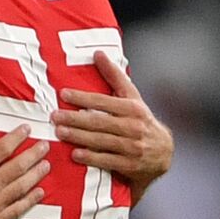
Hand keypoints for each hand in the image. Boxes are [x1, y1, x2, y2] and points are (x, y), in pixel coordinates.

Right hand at [0, 111, 49, 218]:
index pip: (2, 149)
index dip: (17, 137)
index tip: (27, 129)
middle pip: (18, 167)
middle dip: (34, 154)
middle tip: (45, 146)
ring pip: (21, 187)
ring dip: (36, 175)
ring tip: (46, 165)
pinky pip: (17, 210)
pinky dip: (30, 200)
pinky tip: (38, 193)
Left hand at [51, 50, 172, 203]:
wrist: (164, 152)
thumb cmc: (141, 121)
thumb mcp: (132, 97)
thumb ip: (115, 77)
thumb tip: (98, 53)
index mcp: (133, 108)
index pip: (104, 101)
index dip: (83, 97)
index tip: (64, 94)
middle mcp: (133, 126)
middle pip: (100, 121)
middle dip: (75, 119)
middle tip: (55, 116)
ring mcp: (132, 147)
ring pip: (101, 141)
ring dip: (79, 137)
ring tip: (60, 132)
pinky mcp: (130, 165)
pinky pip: (107, 160)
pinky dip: (91, 157)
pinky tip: (75, 154)